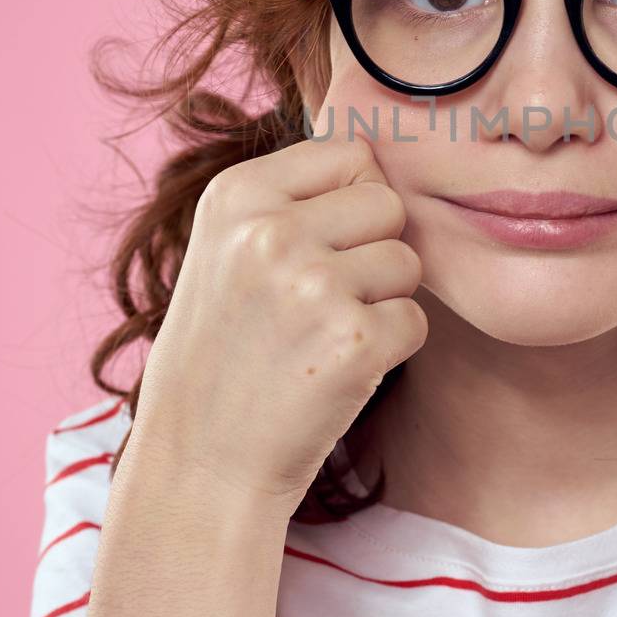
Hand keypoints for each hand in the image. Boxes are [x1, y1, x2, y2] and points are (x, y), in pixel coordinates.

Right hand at [130, 131, 427, 509]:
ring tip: (321, 336)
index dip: (349, 201)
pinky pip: (415, 320)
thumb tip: (379, 156)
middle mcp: (271, 232)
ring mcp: (314, 286)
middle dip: (372, 249)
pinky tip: (336, 370)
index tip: (314, 247)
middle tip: (320, 300)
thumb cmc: (224, 352)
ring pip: (407, 262)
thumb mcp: (226, 250)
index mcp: (235, 195)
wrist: (200, 463)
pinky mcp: (354, 342)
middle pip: (387, 203)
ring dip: (382, 301)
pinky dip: (390, 349)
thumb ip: (292, 199)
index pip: (350, 153)